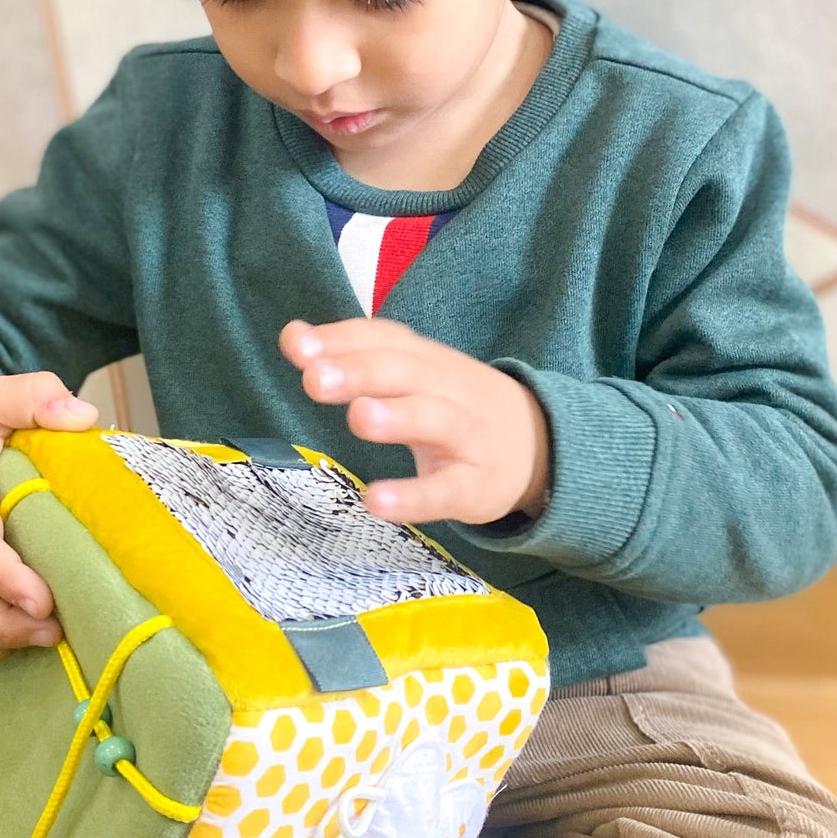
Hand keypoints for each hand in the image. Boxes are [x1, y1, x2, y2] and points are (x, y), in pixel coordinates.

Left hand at [279, 318, 549, 526]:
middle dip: (360, 372)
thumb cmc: (457, 409)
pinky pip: (445, 490)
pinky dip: (413, 496)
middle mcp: (448, 389)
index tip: (297, 344)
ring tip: (359, 418)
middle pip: (406, 372)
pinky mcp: (476, 486)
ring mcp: (467, 437)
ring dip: (397, 417)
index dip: (343, 339)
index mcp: (428, 361)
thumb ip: (358, 357)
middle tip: (315, 379)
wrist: (541, 446)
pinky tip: (377, 501)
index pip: (386, 340)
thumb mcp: (415, 376)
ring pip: (435, 420)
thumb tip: (295, 336)